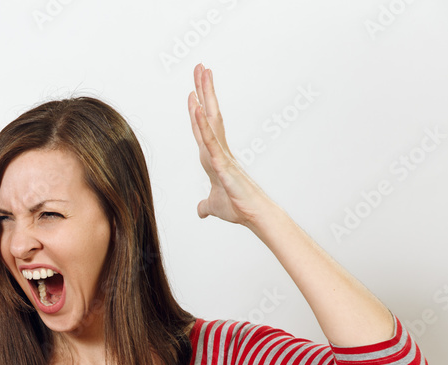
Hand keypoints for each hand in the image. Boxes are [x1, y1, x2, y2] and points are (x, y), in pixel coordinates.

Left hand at [187, 64, 277, 228]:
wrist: (254, 215)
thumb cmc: (238, 208)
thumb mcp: (213, 206)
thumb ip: (206, 205)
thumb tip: (201, 210)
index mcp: (213, 156)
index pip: (202, 127)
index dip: (197, 108)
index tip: (193, 90)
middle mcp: (217, 149)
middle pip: (208, 113)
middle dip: (203, 89)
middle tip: (200, 66)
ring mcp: (220, 153)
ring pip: (210, 119)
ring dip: (205, 95)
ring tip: (201, 73)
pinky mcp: (222, 163)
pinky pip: (209, 140)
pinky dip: (202, 125)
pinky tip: (196, 108)